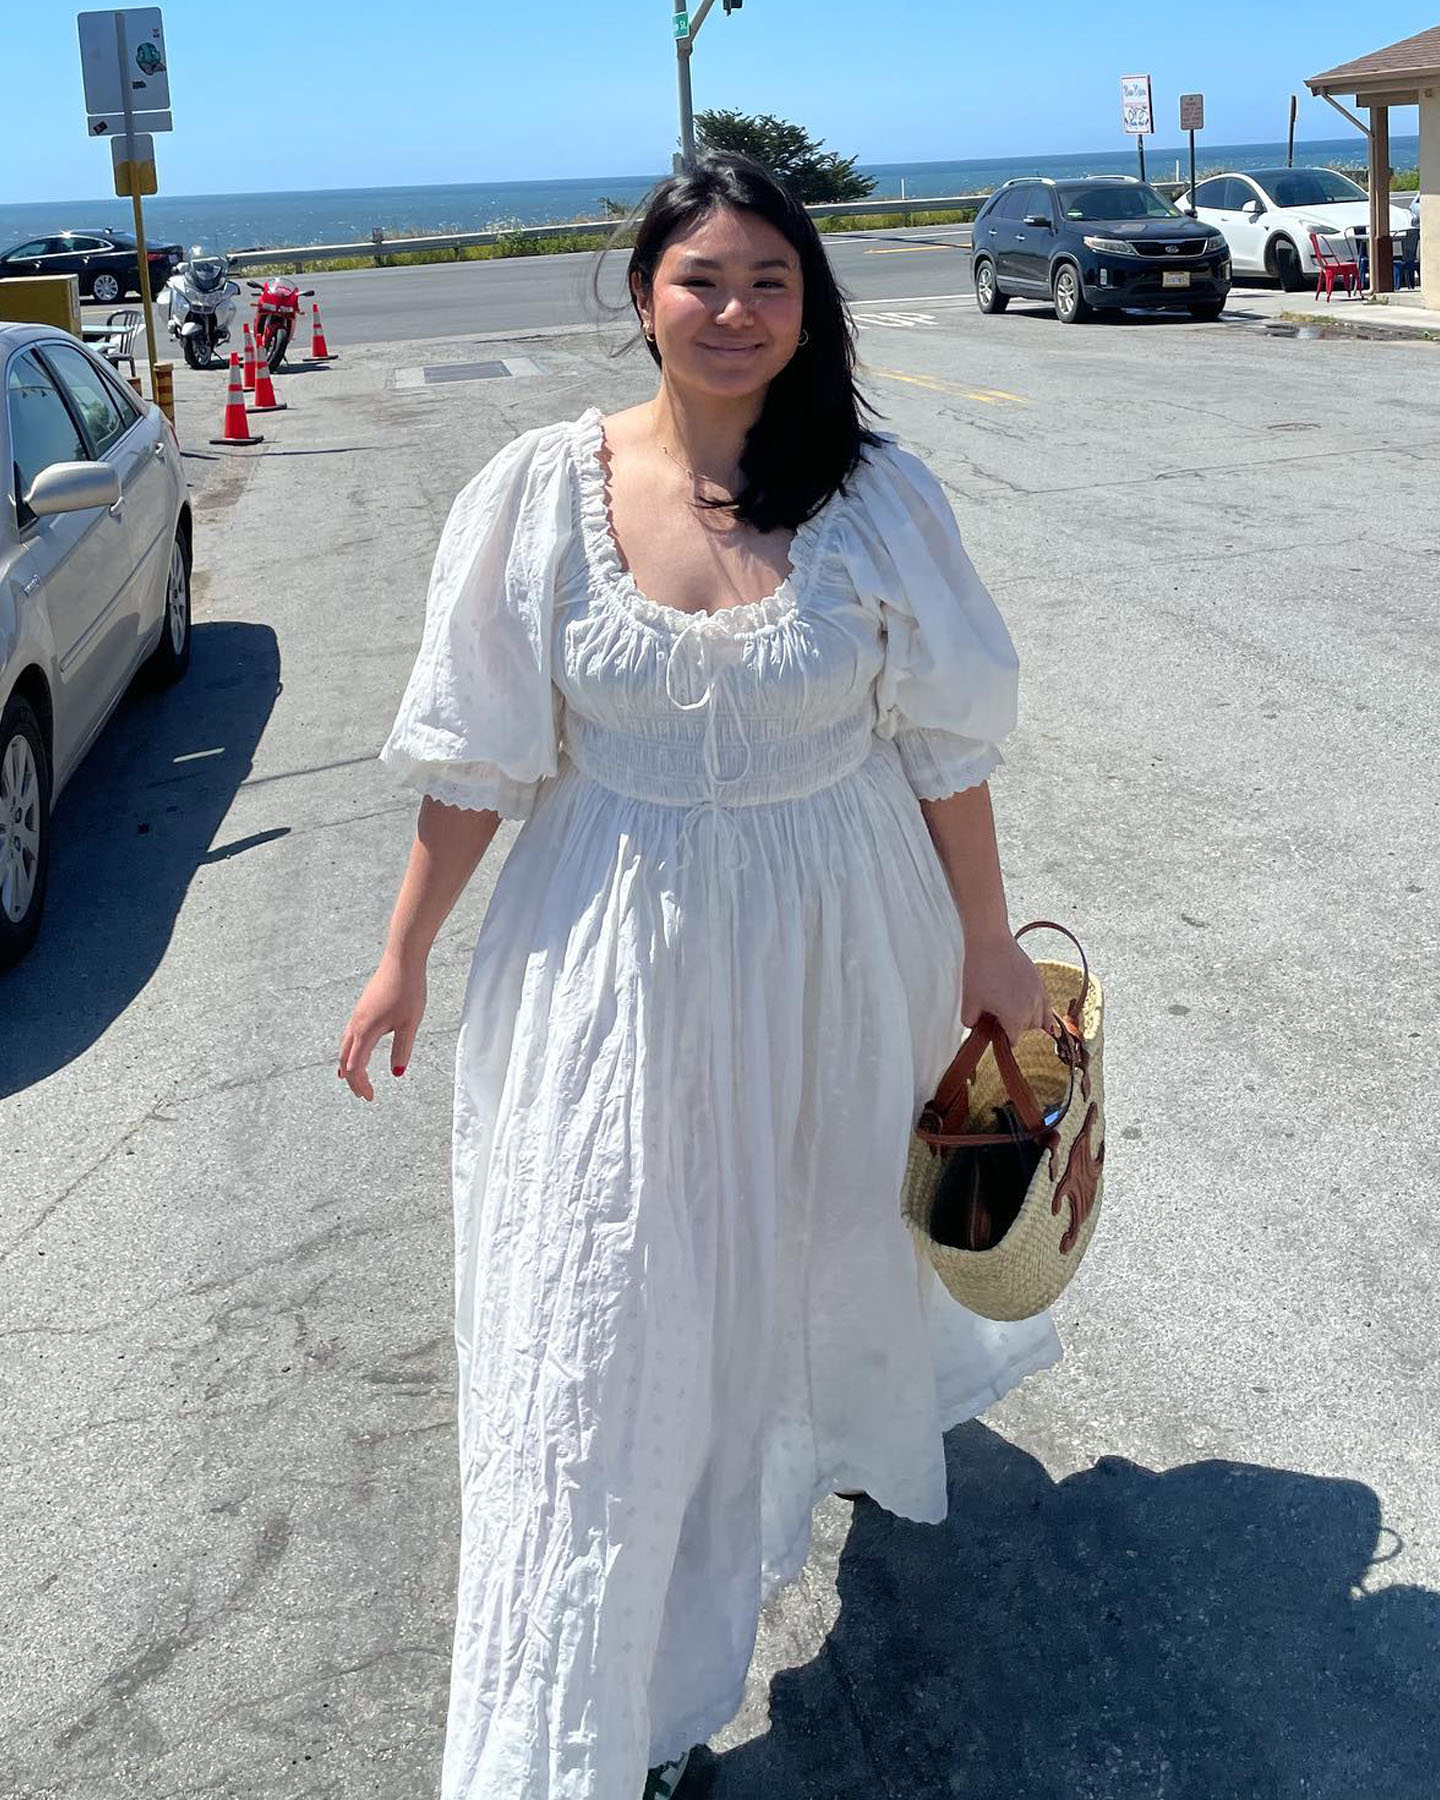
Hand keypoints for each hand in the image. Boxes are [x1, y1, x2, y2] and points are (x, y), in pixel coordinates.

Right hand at [338, 951, 426, 1101]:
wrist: (402, 960)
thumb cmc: (408, 990)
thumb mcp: (410, 1024)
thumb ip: (402, 1050)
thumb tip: (397, 1073)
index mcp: (366, 1031)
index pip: (356, 1066)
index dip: (361, 1084)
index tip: (370, 1097)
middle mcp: (356, 1024)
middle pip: (346, 1059)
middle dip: (352, 1079)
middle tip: (362, 1095)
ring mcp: (357, 1015)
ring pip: (345, 1047)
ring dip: (348, 1065)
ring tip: (352, 1079)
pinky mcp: (362, 1009)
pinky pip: (349, 1036)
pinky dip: (350, 1051)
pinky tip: (357, 1051)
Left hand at [961, 929, 1050, 1045]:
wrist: (990, 943)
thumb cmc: (978, 972)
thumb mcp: (969, 1002)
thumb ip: (971, 1022)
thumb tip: (976, 1030)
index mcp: (1014, 1017)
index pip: (1013, 1040)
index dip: (1003, 1038)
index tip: (994, 1032)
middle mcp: (1031, 1008)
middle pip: (1027, 1029)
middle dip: (1015, 1027)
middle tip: (999, 1017)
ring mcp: (1038, 994)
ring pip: (1040, 1019)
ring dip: (1029, 1020)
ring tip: (1014, 1012)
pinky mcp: (1040, 982)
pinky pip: (1048, 1005)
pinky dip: (1045, 1012)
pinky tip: (1044, 1019)